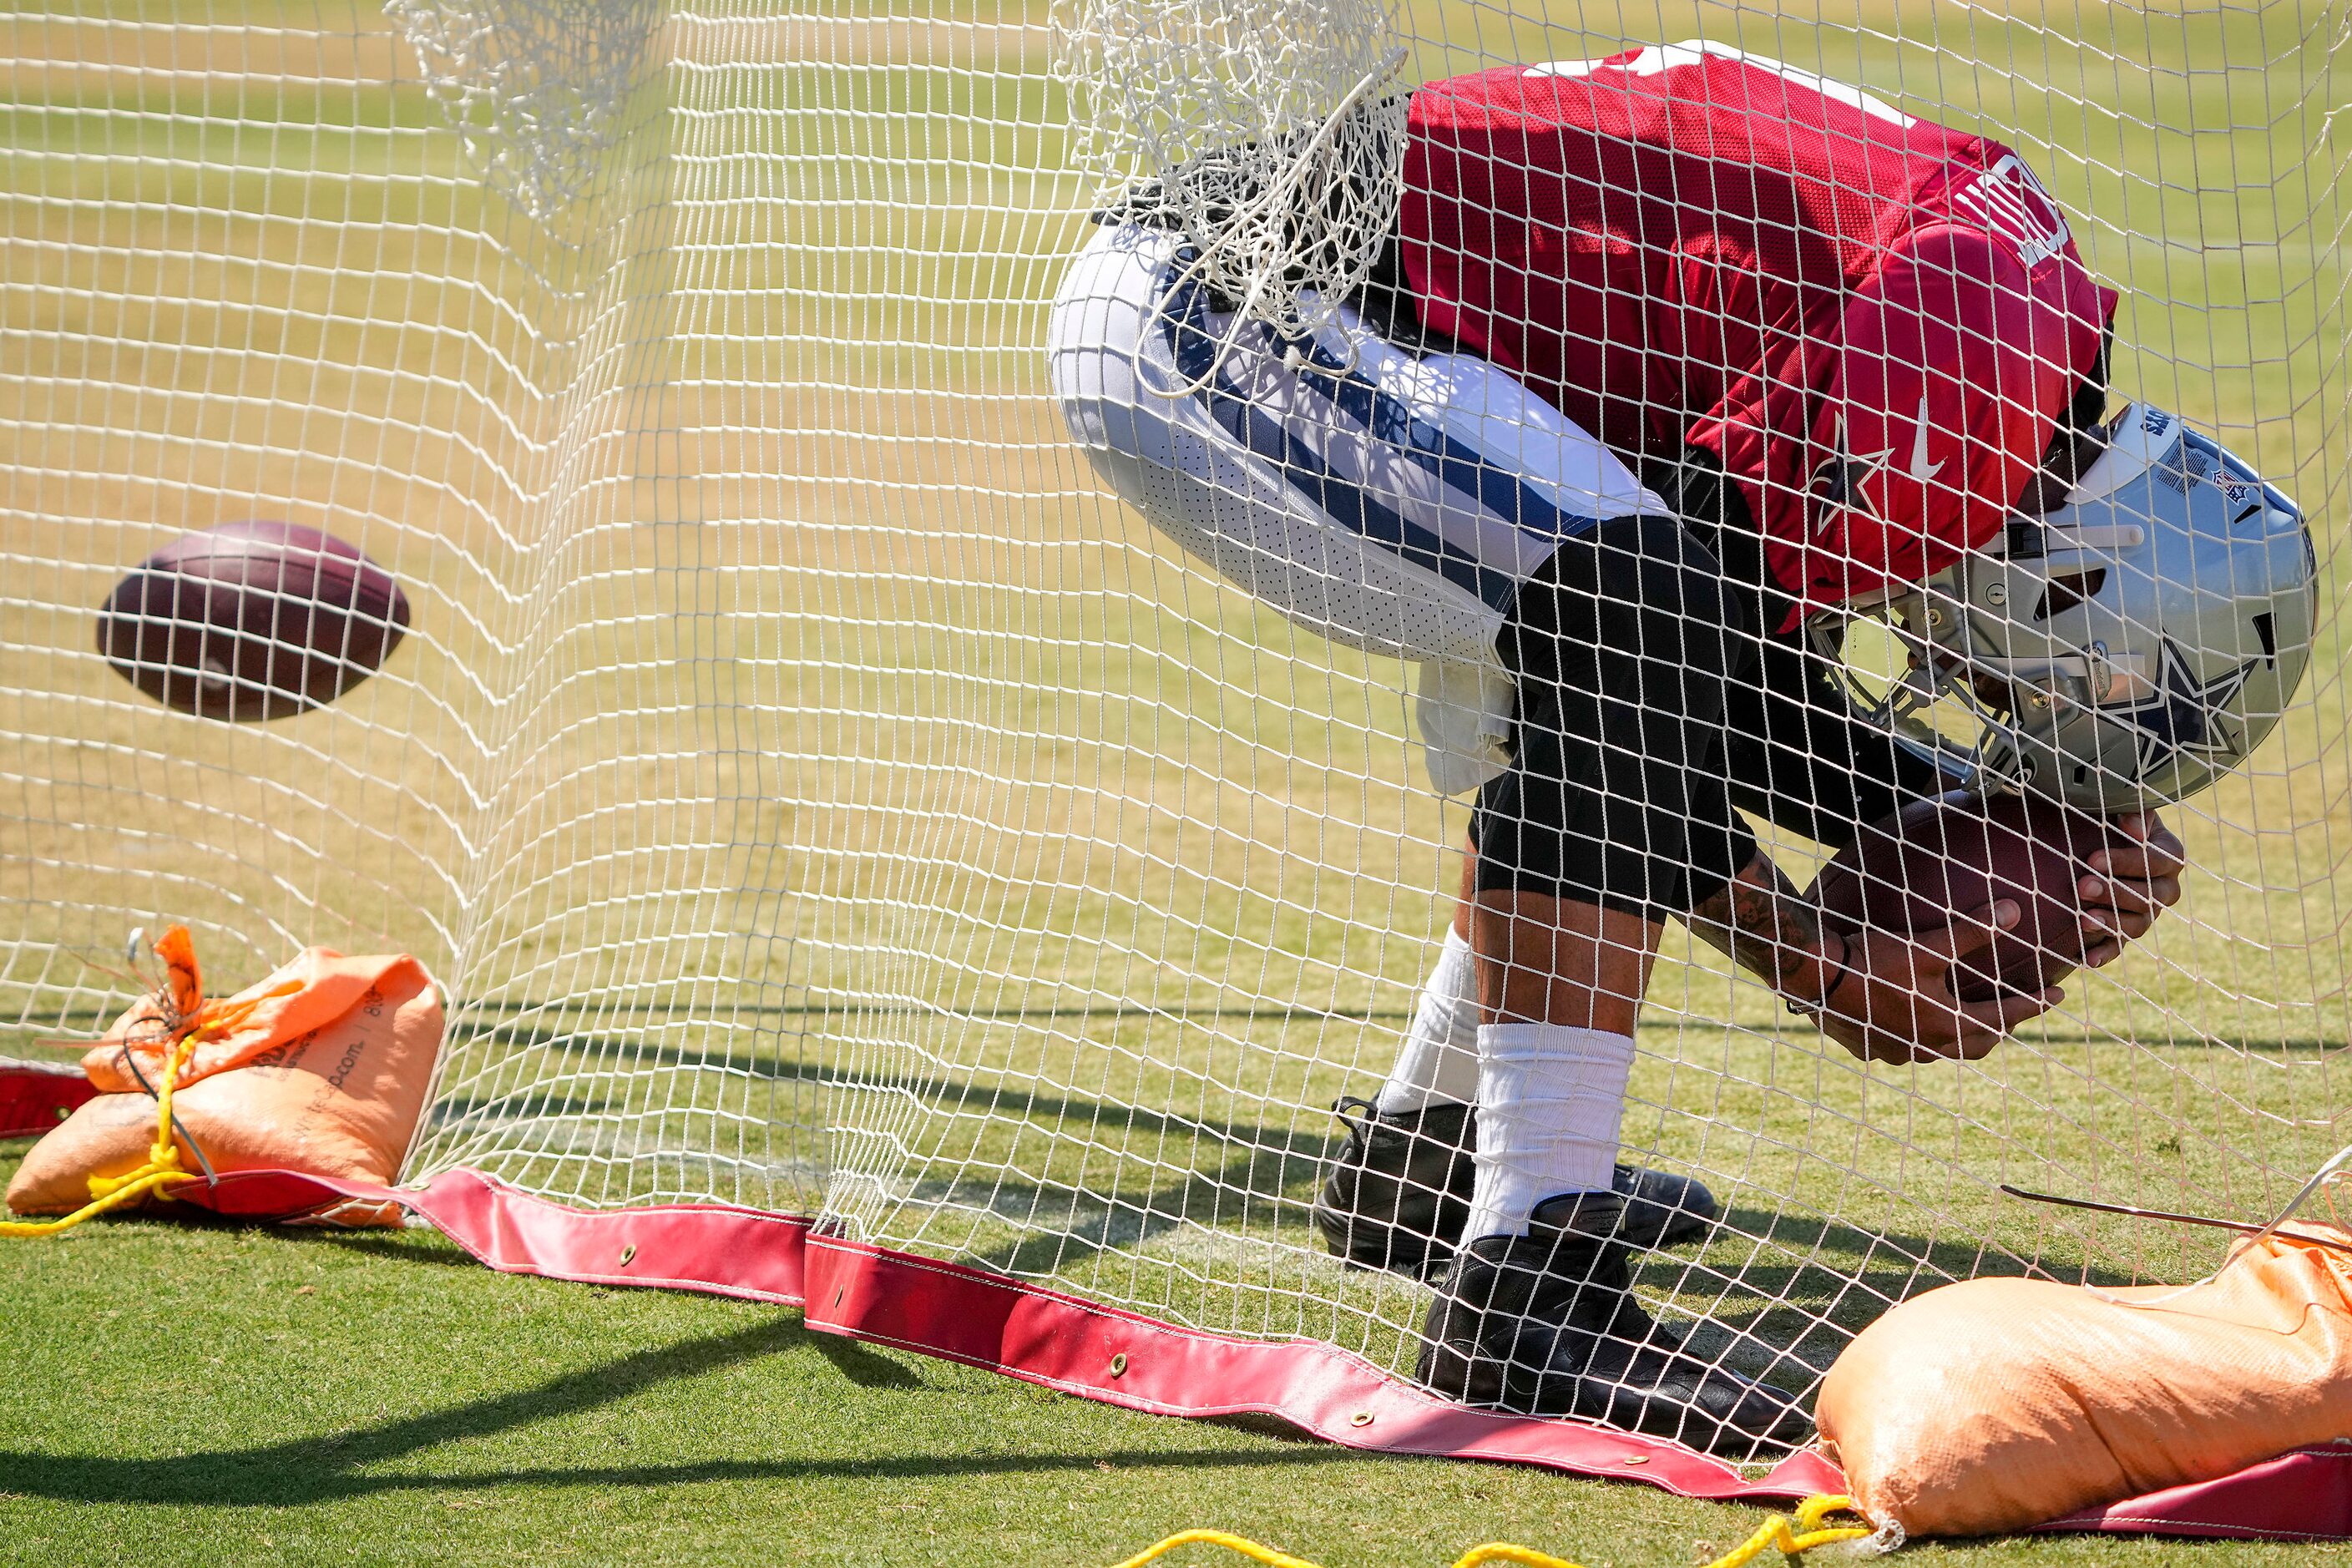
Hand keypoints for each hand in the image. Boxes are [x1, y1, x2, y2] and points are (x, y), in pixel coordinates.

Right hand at [1806, 901, 2060, 1063]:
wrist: (1816, 978)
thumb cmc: (1874, 959)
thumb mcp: (1927, 943)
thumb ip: (1971, 931)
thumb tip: (2013, 911)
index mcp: (1949, 1023)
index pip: (2005, 1016)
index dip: (2034, 1003)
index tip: (2057, 994)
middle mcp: (1928, 1046)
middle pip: (1979, 1042)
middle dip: (2002, 1026)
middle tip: (2016, 1009)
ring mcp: (1898, 1053)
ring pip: (1944, 1050)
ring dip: (1962, 1036)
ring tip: (1968, 1019)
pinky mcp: (1872, 1051)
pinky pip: (1907, 1050)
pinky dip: (1921, 1038)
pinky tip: (1913, 1023)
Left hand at [2079, 810, 2185, 967]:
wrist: (2091, 844)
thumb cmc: (2108, 821)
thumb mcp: (2119, 809)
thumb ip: (2133, 811)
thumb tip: (2134, 827)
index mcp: (2168, 855)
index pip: (2157, 861)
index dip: (2127, 862)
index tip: (2092, 859)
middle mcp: (2164, 888)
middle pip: (2150, 897)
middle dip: (2115, 893)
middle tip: (2082, 886)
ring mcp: (2147, 913)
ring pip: (2138, 924)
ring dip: (2111, 922)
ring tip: (2082, 920)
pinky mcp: (2126, 931)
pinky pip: (2121, 946)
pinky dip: (2105, 953)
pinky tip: (2086, 959)